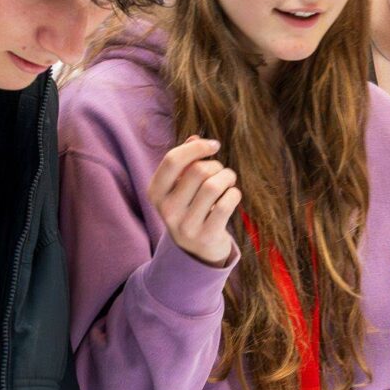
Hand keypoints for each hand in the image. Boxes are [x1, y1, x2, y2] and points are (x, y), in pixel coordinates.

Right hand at [150, 136, 241, 266]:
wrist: (197, 251)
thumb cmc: (190, 208)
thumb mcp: (181, 186)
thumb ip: (186, 161)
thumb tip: (195, 138)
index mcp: (156, 193)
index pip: (172, 160)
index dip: (196, 147)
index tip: (214, 145)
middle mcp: (166, 210)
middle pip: (198, 171)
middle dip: (216, 165)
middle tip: (222, 172)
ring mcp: (185, 225)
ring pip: (213, 186)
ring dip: (227, 178)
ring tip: (229, 181)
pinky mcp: (206, 236)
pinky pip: (225, 205)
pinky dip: (234, 194)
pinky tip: (233, 196)